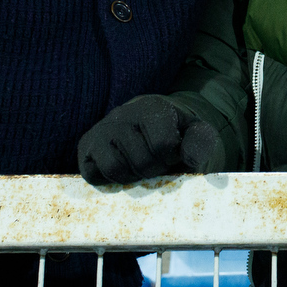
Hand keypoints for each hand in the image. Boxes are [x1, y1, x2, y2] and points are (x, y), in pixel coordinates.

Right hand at [77, 95, 220, 186]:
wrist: (155, 130)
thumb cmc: (178, 135)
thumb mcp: (198, 134)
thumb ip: (201, 142)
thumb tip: (189, 158)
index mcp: (151, 107)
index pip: (162, 144)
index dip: (172, 158)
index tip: (173, 153)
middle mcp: (121, 114)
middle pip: (141, 161)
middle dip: (155, 170)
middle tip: (157, 163)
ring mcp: (101, 130)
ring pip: (115, 168)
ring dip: (133, 177)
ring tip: (140, 167)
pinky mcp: (85, 148)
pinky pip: (93, 174)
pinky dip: (109, 180)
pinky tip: (123, 169)